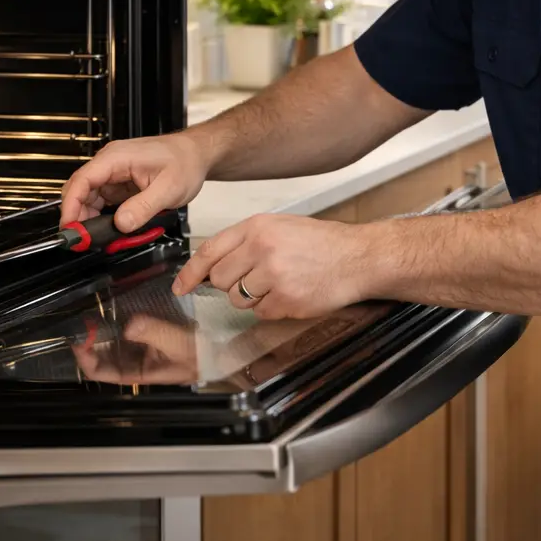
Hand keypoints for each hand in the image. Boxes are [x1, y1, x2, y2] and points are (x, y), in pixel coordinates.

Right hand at [60, 132, 209, 231]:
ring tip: (103, 238)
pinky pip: (103, 202)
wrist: (196, 155)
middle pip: (80, 191)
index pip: (82, 181)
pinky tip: (113, 229)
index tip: (70, 228)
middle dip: (79, 217)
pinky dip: (104, 217)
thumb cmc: (185, 162)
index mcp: (117, 158)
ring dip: (92, 219)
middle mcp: (110, 164)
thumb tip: (121, 223)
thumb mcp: (169, 189)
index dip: (71, 206)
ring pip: (89, 199)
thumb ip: (143, 207)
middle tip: (86, 240)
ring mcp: (114, 174)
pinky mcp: (119, 183)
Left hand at [71, 312, 197, 384]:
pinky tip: (114, 308)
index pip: (101, 372)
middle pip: (102, 355)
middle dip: (90, 339)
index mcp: (138, 373)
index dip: (85, 358)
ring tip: (93, 312)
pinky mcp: (149, 334)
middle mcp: (136, 362)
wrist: (223, 351)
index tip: (78, 339)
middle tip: (83, 319)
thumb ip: (155, 333)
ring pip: (112, 340)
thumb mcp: (178, 344)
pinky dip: (118, 319)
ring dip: (102, 329)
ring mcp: (141, 348)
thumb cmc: (203, 355)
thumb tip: (129, 324)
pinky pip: (127, 328)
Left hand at [172, 214, 379, 319]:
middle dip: (232, 284)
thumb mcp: (281, 227)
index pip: (210, 251)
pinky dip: (272, 308)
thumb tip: (214, 264)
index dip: (190, 272)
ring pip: (237, 299)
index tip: (181, 286)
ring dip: (253, 298)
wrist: (359, 257)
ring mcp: (274, 275)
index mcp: (258, 227)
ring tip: (280, 284)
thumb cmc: (323, 243)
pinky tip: (291, 293)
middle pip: (220, 279)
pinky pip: (260, 313)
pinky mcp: (286, 299)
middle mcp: (262, 248)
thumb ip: (247, 241)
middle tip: (256, 279)